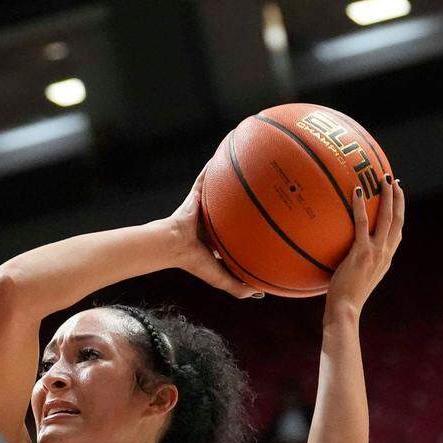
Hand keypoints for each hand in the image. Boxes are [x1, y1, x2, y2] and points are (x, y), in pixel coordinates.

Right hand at [166, 166, 261, 299]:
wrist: (174, 245)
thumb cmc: (194, 261)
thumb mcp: (220, 278)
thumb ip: (238, 287)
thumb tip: (260, 294)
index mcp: (218, 238)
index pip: (236, 231)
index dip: (250, 227)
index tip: (266, 223)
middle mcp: (212, 220)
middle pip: (233, 208)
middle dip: (246, 200)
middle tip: (269, 191)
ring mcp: (204, 207)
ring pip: (222, 190)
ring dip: (232, 177)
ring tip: (251, 162)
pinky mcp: (196, 196)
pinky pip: (206, 177)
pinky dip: (214, 165)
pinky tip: (227, 149)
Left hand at [326, 176, 404, 312]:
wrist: (345, 309)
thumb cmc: (344, 298)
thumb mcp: (355, 278)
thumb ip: (355, 264)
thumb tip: (341, 255)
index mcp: (386, 258)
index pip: (398, 232)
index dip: (400, 213)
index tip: (398, 198)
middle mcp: (386, 253)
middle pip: (398, 220)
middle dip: (398, 198)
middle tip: (393, 180)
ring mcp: (376, 252)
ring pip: (387, 218)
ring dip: (387, 196)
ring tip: (383, 178)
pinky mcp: (362, 253)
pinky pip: (362, 224)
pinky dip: (360, 206)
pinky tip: (356, 191)